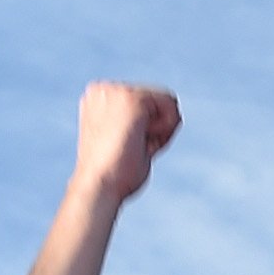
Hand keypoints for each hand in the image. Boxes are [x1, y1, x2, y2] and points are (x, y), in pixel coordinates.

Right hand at [74, 80, 180, 204]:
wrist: (98, 185)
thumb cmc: (114, 175)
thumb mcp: (127, 141)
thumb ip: (142, 124)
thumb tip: (174, 116)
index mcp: (98, 97)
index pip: (144, 101)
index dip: (148, 128)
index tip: (129, 147)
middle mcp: (104, 89)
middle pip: (157, 99)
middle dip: (157, 128)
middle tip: (135, 150)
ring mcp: (117, 91)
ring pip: (167, 101)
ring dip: (162, 130)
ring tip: (137, 146)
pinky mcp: (132, 99)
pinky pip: (171, 105)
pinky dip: (167, 129)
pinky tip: (146, 142)